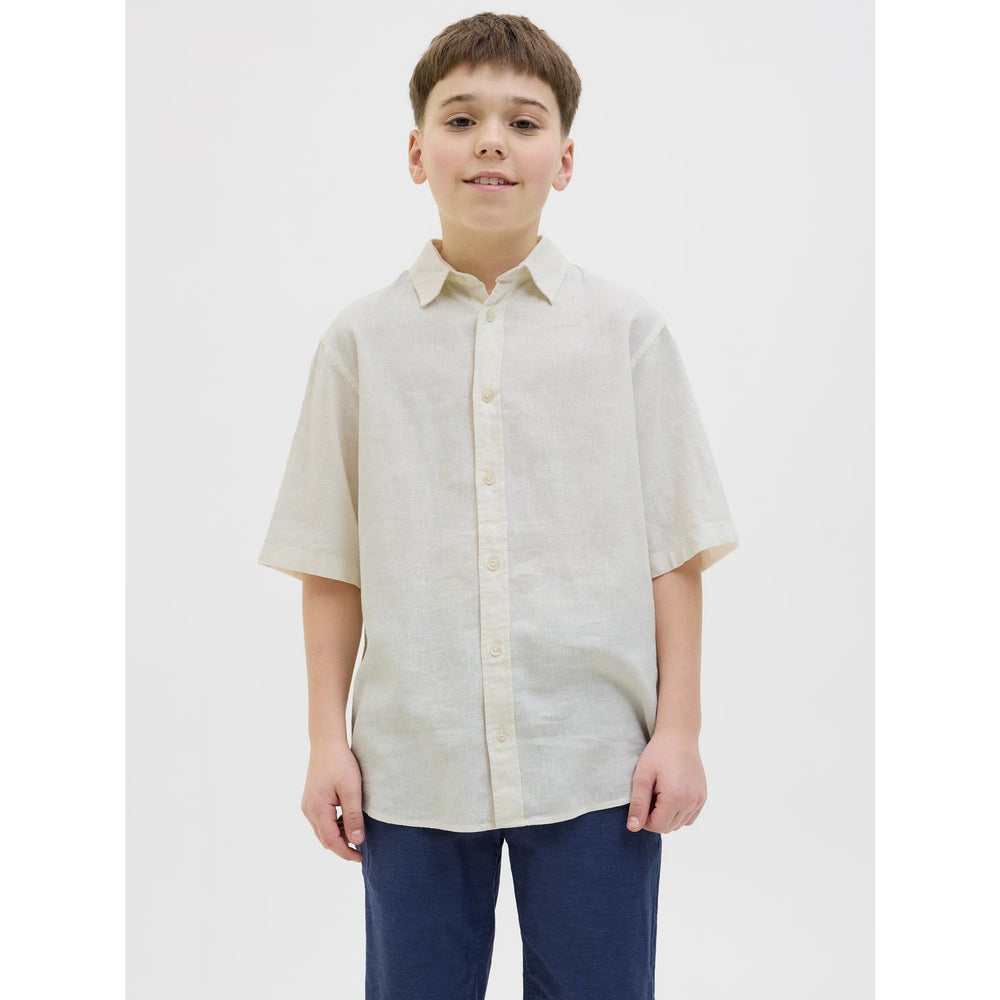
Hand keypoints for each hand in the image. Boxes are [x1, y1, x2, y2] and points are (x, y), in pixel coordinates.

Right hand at [301, 743, 365, 861]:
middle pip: (325, 839)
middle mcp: (309, 810)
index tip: (361, 857)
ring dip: (338, 835)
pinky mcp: (311, 800)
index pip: (331, 841)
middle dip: (342, 846)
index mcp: (317, 809)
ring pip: (323, 830)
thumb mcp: (352, 790)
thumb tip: (357, 841)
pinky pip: (322, 820)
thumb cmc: (341, 763)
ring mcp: (308, 805)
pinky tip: (347, 819)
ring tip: (357, 831)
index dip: (346, 852)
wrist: (327, 743)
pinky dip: (334, 825)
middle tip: (361, 847)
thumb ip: (353, 816)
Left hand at [626, 731, 706, 833]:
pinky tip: (671, 796)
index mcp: (675, 798)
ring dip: (667, 815)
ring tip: (660, 793)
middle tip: (650, 794)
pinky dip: (679, 813)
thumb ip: (638, 804)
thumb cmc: (658, 753)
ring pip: (679, 824)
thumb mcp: (642, 776)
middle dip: (655, 816)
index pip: (657, 826)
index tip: (641, 801)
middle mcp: (691, 802)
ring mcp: (699, 800)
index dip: (644, 819)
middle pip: (668, 827)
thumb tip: (633, 828)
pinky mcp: (703, 797)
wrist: (679, 736)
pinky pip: (689, 817)